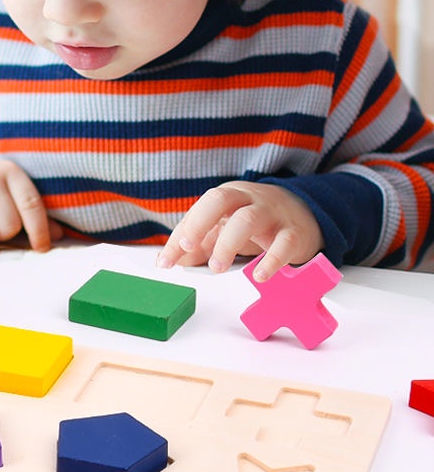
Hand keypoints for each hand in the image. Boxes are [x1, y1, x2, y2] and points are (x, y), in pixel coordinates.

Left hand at [156, 181, 323, 280]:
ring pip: (248, 220)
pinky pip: (283, 243)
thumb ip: (196, 244)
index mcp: (227, 196)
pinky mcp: (294, 233)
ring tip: (217, 268)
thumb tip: (168, 260)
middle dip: (201, 223)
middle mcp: (248, 199)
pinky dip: (271, 260)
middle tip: (189, 248)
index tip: (166, 261)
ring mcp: (272, 214)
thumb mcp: (223, 228)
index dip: (181, 233)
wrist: (304, 214)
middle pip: (221, 200)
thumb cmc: (255, 222)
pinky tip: (259, 275)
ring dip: (228, 243)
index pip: (199, 209)